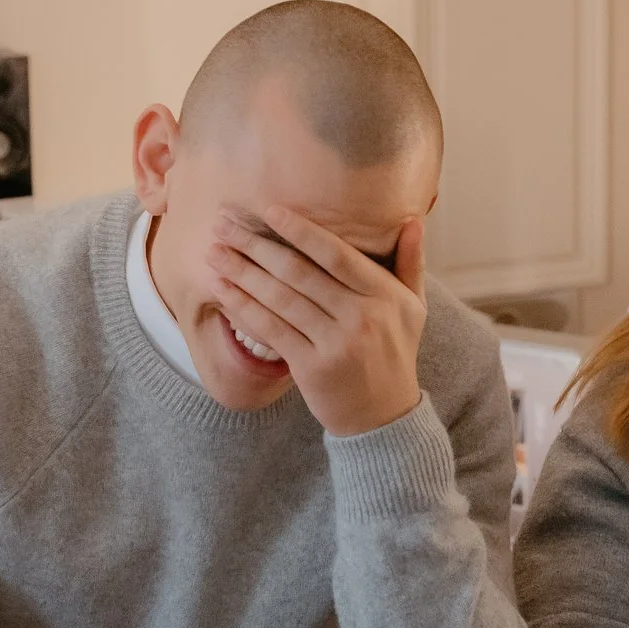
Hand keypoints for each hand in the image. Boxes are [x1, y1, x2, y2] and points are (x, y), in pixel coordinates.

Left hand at [209, 208, 426, 436]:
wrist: (384, 417)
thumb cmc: (395, 354)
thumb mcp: (414, 308)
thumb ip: (412, 262)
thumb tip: (414, 220)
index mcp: (385, 295)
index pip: (337, 254)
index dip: (301, 231)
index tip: (269, 211)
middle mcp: (362, 316)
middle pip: (300, 272)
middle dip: (256, 245)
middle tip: (223, 224)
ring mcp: (336, 343)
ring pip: (280, 298)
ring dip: (241, 272)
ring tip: (214, 252)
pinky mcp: (312, 367)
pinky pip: (272, 329)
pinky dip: (244, 307)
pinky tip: (223, 290)